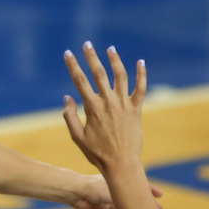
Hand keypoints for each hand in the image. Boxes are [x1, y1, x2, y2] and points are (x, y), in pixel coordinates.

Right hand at [63, 44, 146, 172]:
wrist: (122, 164)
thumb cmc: (97, 153)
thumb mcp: (77, 136)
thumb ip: (69, 116)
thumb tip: (67, 98)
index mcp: (92, 107)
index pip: (79, 81)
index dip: (73, 65)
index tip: (68, 53)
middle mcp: (108, 102)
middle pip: (99, 73)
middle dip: (92, 57)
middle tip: (87, 44)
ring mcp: (124, 105)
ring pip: (120, 76)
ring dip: (115, 61)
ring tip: (110, 49)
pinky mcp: (137, 110)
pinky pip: (141, 88)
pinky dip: (142, 75)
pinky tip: (141, 62)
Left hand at [68, 172, 163, 208]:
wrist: (76, 191)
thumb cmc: (97, 187)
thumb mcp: (118, 193)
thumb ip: (133, 200)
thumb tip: (153, 206)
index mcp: (117, 182)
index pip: (136, 185)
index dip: (149, 190)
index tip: (160, 195)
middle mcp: (112, 191)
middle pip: (129, 200)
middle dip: (141, 206)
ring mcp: (104, 200)